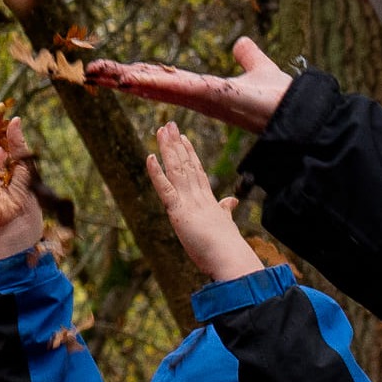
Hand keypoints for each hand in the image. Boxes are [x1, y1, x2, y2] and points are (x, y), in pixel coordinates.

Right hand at [90, 38, 294, 133]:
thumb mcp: (258, 68)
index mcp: (202, 89)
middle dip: (119, 79)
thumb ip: (248, 57)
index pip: (162, 79)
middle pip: (150, 84)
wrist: (297, 114)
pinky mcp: (206, 96)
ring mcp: (197, 98)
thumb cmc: (280, 98)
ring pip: (153, 86)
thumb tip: (242, 44)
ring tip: (95, 73)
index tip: (113, 72)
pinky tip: (126, 78)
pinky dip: (148, 82)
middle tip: (90, 72)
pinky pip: (172, 86)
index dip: (137, 75)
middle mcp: (195, 96)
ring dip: (124, 79)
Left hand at [146, 123, 262, 283]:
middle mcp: (198, 196)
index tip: (183, 139)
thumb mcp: (225, 224)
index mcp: (208, 200)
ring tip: (162, 130)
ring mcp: (188, 201)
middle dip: (176, 144)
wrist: (229, 257)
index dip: (189, 154)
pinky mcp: (178, 210)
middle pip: (186, 164)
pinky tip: (150, 157)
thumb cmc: (227, 247)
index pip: (197, 172)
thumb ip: (225, 210)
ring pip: (176, 169)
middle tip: (170, 125)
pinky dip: (156, 172)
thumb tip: (232, 200)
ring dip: (168, 149)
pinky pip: (165, 188)